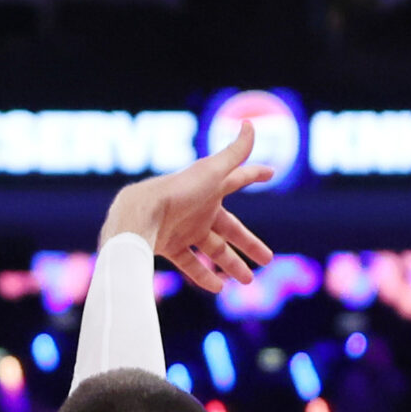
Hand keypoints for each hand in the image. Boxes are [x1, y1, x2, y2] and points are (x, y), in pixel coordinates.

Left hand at [97, 127, 275, 292]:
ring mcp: (184, 228)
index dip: (255, 174)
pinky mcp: (169, 245)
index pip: (238, 179)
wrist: (139, 215)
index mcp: (211, 188)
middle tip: (268, 259)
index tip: (271, 172)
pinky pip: (189, 263)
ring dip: (231, 265)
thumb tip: (251, 123)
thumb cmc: (177, 191)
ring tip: (248, 281)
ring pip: (213, 250)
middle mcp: (198, 208)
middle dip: (250, 243)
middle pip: (230, 229)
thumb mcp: (211, 171)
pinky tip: (218, 288)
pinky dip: (203, 275)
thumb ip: (234, 152)